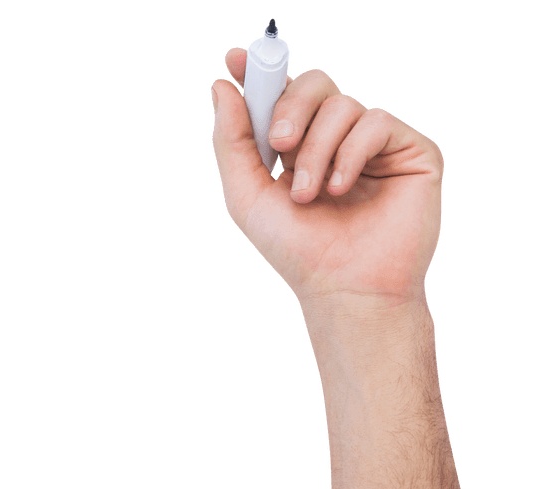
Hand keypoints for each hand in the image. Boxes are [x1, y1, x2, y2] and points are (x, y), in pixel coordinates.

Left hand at [211, 49, 443, 311]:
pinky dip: (350, 153)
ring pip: (341, 105)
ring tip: (309, 196)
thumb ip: (232, 142)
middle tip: (278, 144)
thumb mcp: (247, 197)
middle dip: (290, 107)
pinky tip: (341, 189)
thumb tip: (221, 86)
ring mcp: (374, 143)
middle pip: (314, 84)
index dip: (259, 72)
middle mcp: (336, 140)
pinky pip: (376, 121)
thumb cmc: (296, 251)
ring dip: (317, 150)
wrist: (343, 288)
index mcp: (299, 147)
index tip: (235, 59)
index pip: (281, 94)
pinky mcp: (410, 149)